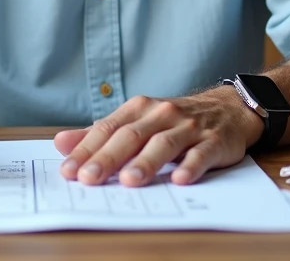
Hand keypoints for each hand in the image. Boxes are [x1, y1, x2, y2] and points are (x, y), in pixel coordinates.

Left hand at [53, 86, 264, 186]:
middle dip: (108, 158)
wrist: (228, 108)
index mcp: (139, 108)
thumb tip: (61, 143)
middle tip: (89, 178)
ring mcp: (189, 127)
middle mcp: (162, 114)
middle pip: (131, 136)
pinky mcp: (214, 141)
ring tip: (129, 181)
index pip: (108, 128)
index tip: (68, 171)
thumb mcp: (137, 121)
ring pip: (164, 144)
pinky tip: (179, 179)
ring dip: (146, 162)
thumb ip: (100, 133)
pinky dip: (190, 165)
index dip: (87, 149)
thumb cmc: (175, 120)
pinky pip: (201, 153)